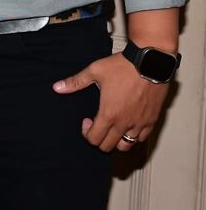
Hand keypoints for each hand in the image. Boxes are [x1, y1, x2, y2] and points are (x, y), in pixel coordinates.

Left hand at [53, 54, 169, 151]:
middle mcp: (125, 123)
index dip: (87, 133)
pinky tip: (129, 122)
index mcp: (109, 114)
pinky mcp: (152, 120)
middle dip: (99, 139)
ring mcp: (140, 123)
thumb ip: (75, 82)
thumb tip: (57, 87)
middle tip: (98, 123)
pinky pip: (142, 138)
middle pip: (108, 147)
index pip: (94, 139)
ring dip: (117, 140)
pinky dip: (134, 136)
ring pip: (126, 146)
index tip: (87, 120)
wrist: (150, 62)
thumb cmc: (123, 66)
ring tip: (113, 125)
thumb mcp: (94, 71)